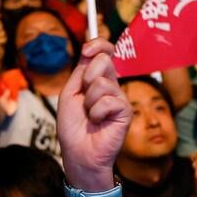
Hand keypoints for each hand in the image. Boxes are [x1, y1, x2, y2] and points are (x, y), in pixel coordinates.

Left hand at [56, 38, 129, 189]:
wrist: (78, 152)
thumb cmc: (73, 126)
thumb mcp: (70, 93)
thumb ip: (80, 72)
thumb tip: (88, 49)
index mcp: (97, 79)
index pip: (104, 52)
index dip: (98, 44)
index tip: (86, 50)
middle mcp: (111, 85)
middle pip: (104, 61)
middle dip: (88, 76)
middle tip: (84, 96)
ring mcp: (119, 97)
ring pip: (103, 83)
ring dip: (88, 101)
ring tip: (89, 115)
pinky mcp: (126, 110)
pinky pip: (108, 101)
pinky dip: (96, 113)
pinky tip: (98, 122)